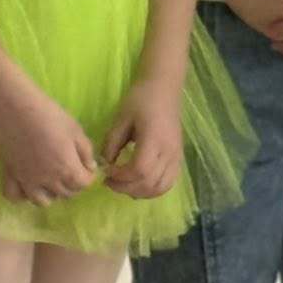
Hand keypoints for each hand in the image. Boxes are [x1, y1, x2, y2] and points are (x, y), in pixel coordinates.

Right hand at [0, 86, 98, 207]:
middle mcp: (48, 181)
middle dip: (72, 183)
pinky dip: (22, 195)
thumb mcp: (76, 130)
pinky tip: (27, 184)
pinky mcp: (11, 174)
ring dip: (50, 193)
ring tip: (50, 179)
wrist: (16, 108)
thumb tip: (90, 167)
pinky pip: (15, 196)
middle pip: (66, 194)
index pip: (84, 184)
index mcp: (67, 169)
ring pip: (43, 201)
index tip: (86, 165)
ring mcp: (27, 180)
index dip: (88, 175)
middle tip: (70, 168)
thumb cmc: (50, 115)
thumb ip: (86, 152)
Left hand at [102, 79, 184, 198]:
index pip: (140, 170)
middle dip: (126, 187)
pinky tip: (137, 183)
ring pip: (161, 187)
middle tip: (109, 181)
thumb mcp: (121, 119)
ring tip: (122, 184)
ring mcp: (177, 157)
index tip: (106, 172)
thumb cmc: (140, 100)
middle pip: (150, 183)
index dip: (121, 177)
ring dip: (140, 192)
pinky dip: (152, 189)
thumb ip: (112, 143)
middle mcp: (169, 152)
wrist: (164, 90)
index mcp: (154, 140)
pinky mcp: (178, 158)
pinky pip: (168, 182)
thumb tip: (104, 164)